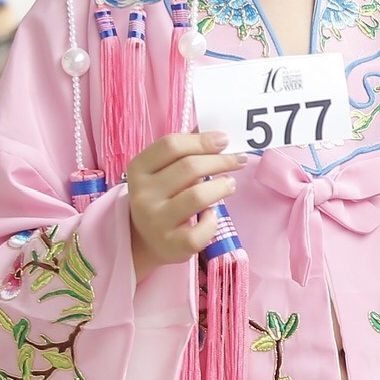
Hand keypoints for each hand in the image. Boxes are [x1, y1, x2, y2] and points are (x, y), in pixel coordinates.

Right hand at [125, 132, 244, 281]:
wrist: (144, 239)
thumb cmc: (163, 196)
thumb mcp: (163, 172)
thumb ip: (185, 153)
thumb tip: (218, 135)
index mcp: (139, 169)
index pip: (171, 145)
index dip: (202, 140)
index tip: (225, 140)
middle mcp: (143, 194)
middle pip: (189, 167)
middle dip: (221, 161)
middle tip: (239, 160)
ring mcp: (155, 221)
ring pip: (197, 196)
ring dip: (221, 187)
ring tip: (230, 184)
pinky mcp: (170, 244)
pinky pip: (201, 230)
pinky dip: (213, 221)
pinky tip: (212, 214)